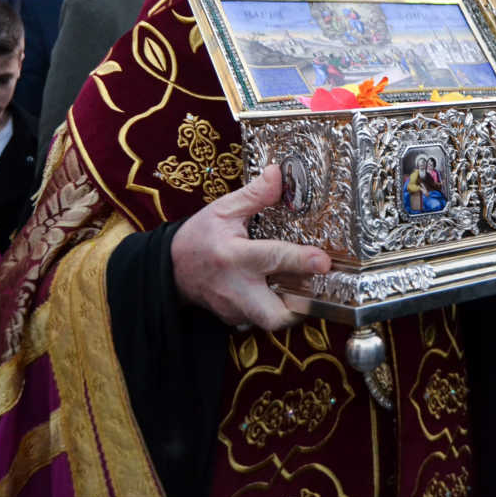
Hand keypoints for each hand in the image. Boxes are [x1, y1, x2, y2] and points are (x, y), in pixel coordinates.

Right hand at [171, 164, 331, 329]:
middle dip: (301, 306)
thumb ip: (254, 194)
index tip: (324, 261)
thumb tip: (277, 175)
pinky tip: (278, 291)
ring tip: (301, 287)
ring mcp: (234, 308)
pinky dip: (274, 307)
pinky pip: (261, 321)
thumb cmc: (200, 236)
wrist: (171, 267)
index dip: (302, 260)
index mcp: (233, 255)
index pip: (273, 258)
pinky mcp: (234, 320)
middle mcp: (236, 287)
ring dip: (291, 307)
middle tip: (316, 287)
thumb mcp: (223, 209)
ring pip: (271, 321)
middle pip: (274, 314)